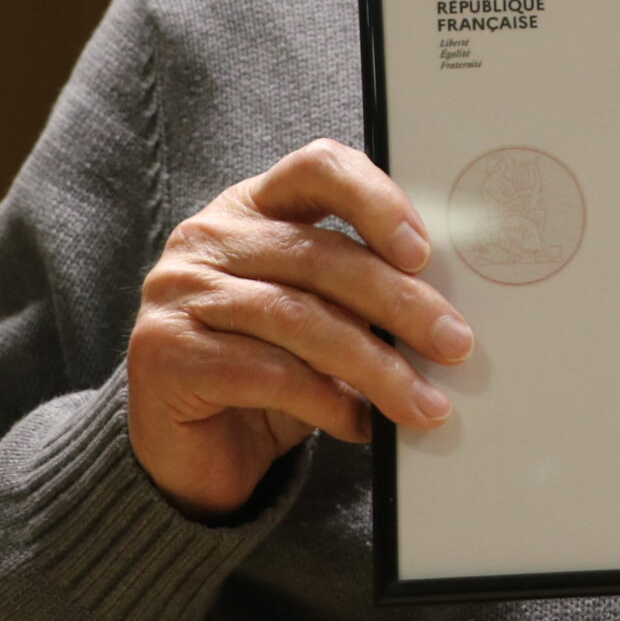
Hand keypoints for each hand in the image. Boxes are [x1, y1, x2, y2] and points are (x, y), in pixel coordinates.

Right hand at [126, 139, 472, 519]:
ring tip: (422, 403)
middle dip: (399, 302)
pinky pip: (266, 372)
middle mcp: (209, 237)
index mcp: (252, 207)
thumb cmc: (266, 375)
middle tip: (454, 344)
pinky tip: (362, 424)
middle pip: (320, 254)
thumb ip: (362, 299)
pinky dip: (327, 402)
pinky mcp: (164, 353)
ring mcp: (179, 292)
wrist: (190, 451)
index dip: (375, 200)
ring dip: (375, 366)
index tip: (423, 251)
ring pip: (299, 319)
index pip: (317, 169)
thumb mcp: (320, 321)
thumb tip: (449, 316)